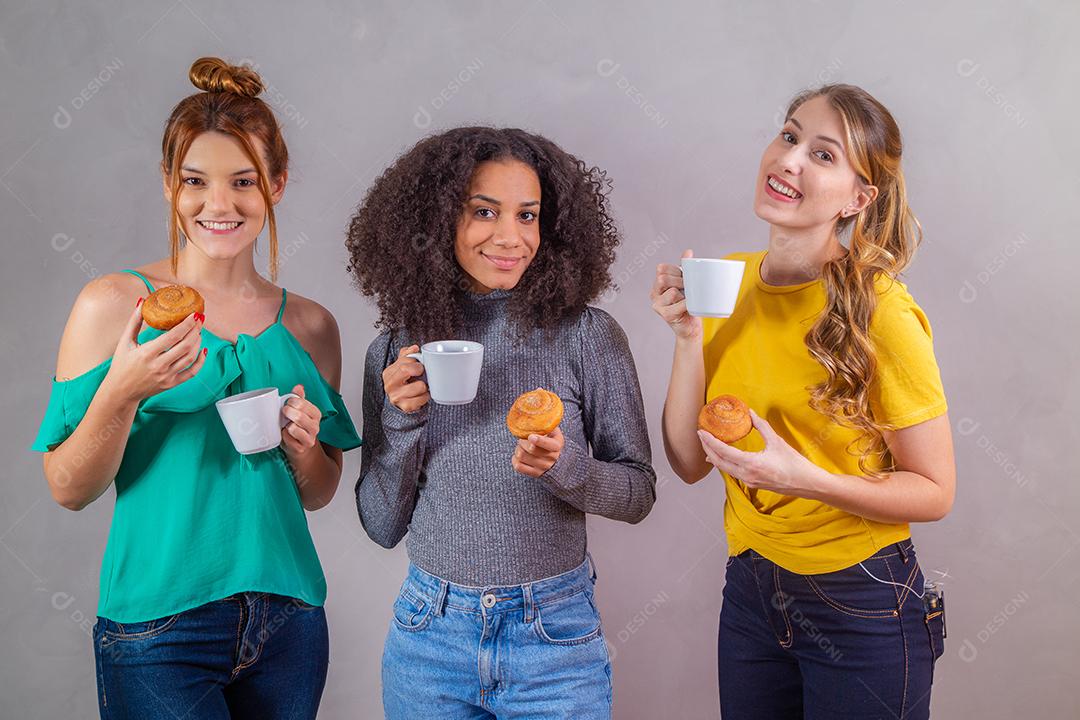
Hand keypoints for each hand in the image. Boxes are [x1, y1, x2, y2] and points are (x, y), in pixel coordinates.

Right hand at [102, 299, 205, 403]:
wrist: (121, 391)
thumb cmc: (122, 364)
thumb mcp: (125, 342)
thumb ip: (134, 322)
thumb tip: (142, 301)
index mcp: (147, 353)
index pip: (173, 336)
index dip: (187, 324)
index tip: (194, 314)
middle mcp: (158, 366)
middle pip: (185, 346)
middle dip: (195, 331)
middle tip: (200, 320)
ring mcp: (167, 376)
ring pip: (190, 357)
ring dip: (197, 342)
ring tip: (199, 332)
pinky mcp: (172, 384)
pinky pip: (192, 372)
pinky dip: (200, 361)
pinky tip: (202, 350)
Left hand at [281, 384, 322, 456]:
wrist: (300, 446)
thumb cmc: (298, 425)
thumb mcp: (300, 410)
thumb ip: (299, 398)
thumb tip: (299, 386)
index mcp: (316, 414)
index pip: (303, 404)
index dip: (291, 401)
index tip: (288, 403)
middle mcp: (315, 426)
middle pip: (299, 416)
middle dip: (287, 412)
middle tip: (284, 412)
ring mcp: (309, 438)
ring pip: (293, 428)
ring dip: (286, 425)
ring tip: (286, 424)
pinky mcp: (301, 448)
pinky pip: (288, 439)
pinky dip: (283, 435)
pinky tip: (285, 434)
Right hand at [383, 345, 429, 413]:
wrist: (400, 401)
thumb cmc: (402, 382)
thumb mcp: (402, 366)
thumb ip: (407, 355)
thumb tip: (414, 348)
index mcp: (388, 373)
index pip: (405, 360)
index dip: (416, 360)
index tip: (419, 364)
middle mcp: (389, 385)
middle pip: (407, 370)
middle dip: (419, 370)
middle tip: (421, 373)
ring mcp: (396, 397)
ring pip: (420, 386)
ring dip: (424, 385)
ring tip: (421, 386)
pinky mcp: (405, 406)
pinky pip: (423, 398)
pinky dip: (425, 396)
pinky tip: (421, 395)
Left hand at [512, 428, 564, 477]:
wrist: (557, 460)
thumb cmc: (551, 441)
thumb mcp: (553, 431)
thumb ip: (546, 423)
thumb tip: (536, 412)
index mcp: (557, 446)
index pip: (548, 445)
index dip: (539, 440)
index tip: (530, 436)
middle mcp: (551, 458)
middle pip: (531, 449)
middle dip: (523, 441)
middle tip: (523, 437)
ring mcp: (543, 467)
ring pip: (522, 456)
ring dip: (518, 448)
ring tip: (521, 445)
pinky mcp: (535, 474)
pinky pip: (518, 466)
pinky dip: (515, 459)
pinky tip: (519, 454)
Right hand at [650, 248, 701, 340]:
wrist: (691, 327)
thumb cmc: (688, 304)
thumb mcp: (687, 283)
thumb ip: (685, 268)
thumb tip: (688, 252)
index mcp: (658, 284)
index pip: (661, 268)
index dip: (675, 270)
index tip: (684, 276)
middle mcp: (654, 294)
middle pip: (663, 278)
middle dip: (679, 280)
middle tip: (688, 288)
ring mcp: (658, 305)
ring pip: (671, 291)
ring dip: (684, 293)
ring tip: (689, 298)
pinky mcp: (665, 315)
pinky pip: (678, 304)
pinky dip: (687, 303)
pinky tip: (690, 305)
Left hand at [696, 409, 826, 496]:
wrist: (806, 484)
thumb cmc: (794, 463)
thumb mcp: (776, 441)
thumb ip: (761, 426)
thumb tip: (750, 412)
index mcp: (751, 464)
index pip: (723, 452)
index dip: (709, 442)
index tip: (701, 432)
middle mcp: (746, 475)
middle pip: (719, 462)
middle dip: (707, 449)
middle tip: (701, 436)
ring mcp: (748, 482)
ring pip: (724, 469)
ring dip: (714, 457)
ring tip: (708, 445)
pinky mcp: (752, 484)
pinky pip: (732, 473)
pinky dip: (724, 463)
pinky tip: (722, 457)